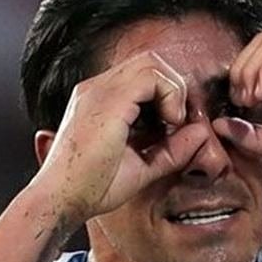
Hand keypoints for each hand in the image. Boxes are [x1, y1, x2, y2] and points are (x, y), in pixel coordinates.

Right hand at [34, 51, 212, 223]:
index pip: (143, 76)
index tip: (173, 126)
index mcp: (99, 99)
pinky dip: (170, 94)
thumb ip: (172, 149)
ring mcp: (99, 90)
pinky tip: (169, 122)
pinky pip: (151, 76)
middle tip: (176, 122)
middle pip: (149, 61)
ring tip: (172, 122)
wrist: (61, 200)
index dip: (167, 95)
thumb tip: (200, 132)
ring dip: (173, 90)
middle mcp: (96, 88)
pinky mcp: (107, 100)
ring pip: (152, 62)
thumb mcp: (143, 166)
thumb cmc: (92, 188)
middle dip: (173, 87)